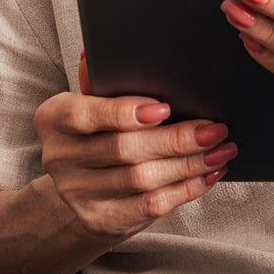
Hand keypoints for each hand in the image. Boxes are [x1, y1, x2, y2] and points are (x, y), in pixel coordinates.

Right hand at [31, 52, 235, 239]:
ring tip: (221, 149)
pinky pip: (150, 205)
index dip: (123, 112)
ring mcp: (77, 194)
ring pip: (142, 179)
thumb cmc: (96, 130)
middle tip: (215, 128)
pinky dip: (186, 188)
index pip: (84, 115)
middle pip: (123, 149)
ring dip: (189, 164)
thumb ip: (104, 81)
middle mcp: (59, 158)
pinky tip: (208, 173)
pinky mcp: (101, 220)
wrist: (81, 186)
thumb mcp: (93, 101)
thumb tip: (118, 53)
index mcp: (52, 119)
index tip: (164, 108)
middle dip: (176, 139)